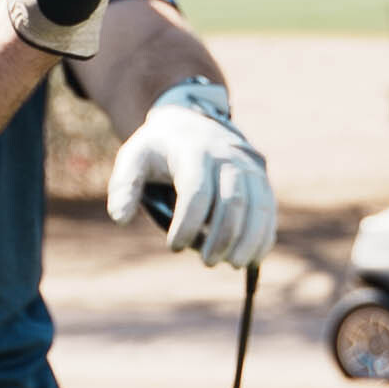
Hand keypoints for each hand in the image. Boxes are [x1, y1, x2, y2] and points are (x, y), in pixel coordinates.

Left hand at [110, 78, 275, 265]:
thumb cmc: (158, 148)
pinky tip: (253, 258)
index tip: (174, 247)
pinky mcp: (261, 178)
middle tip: (207, 263)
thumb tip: (120, 219)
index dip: (187, 224)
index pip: (196, 191)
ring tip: (232, 264)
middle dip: (222, 237)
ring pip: (258, 205)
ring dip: (248, 240)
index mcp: (193, 151)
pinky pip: (268, 208)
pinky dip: (264, 235)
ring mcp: (248, 166)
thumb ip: (123, 187)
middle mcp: (226, 156)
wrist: (190, 123)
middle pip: (233, 201)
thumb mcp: (133, 158)